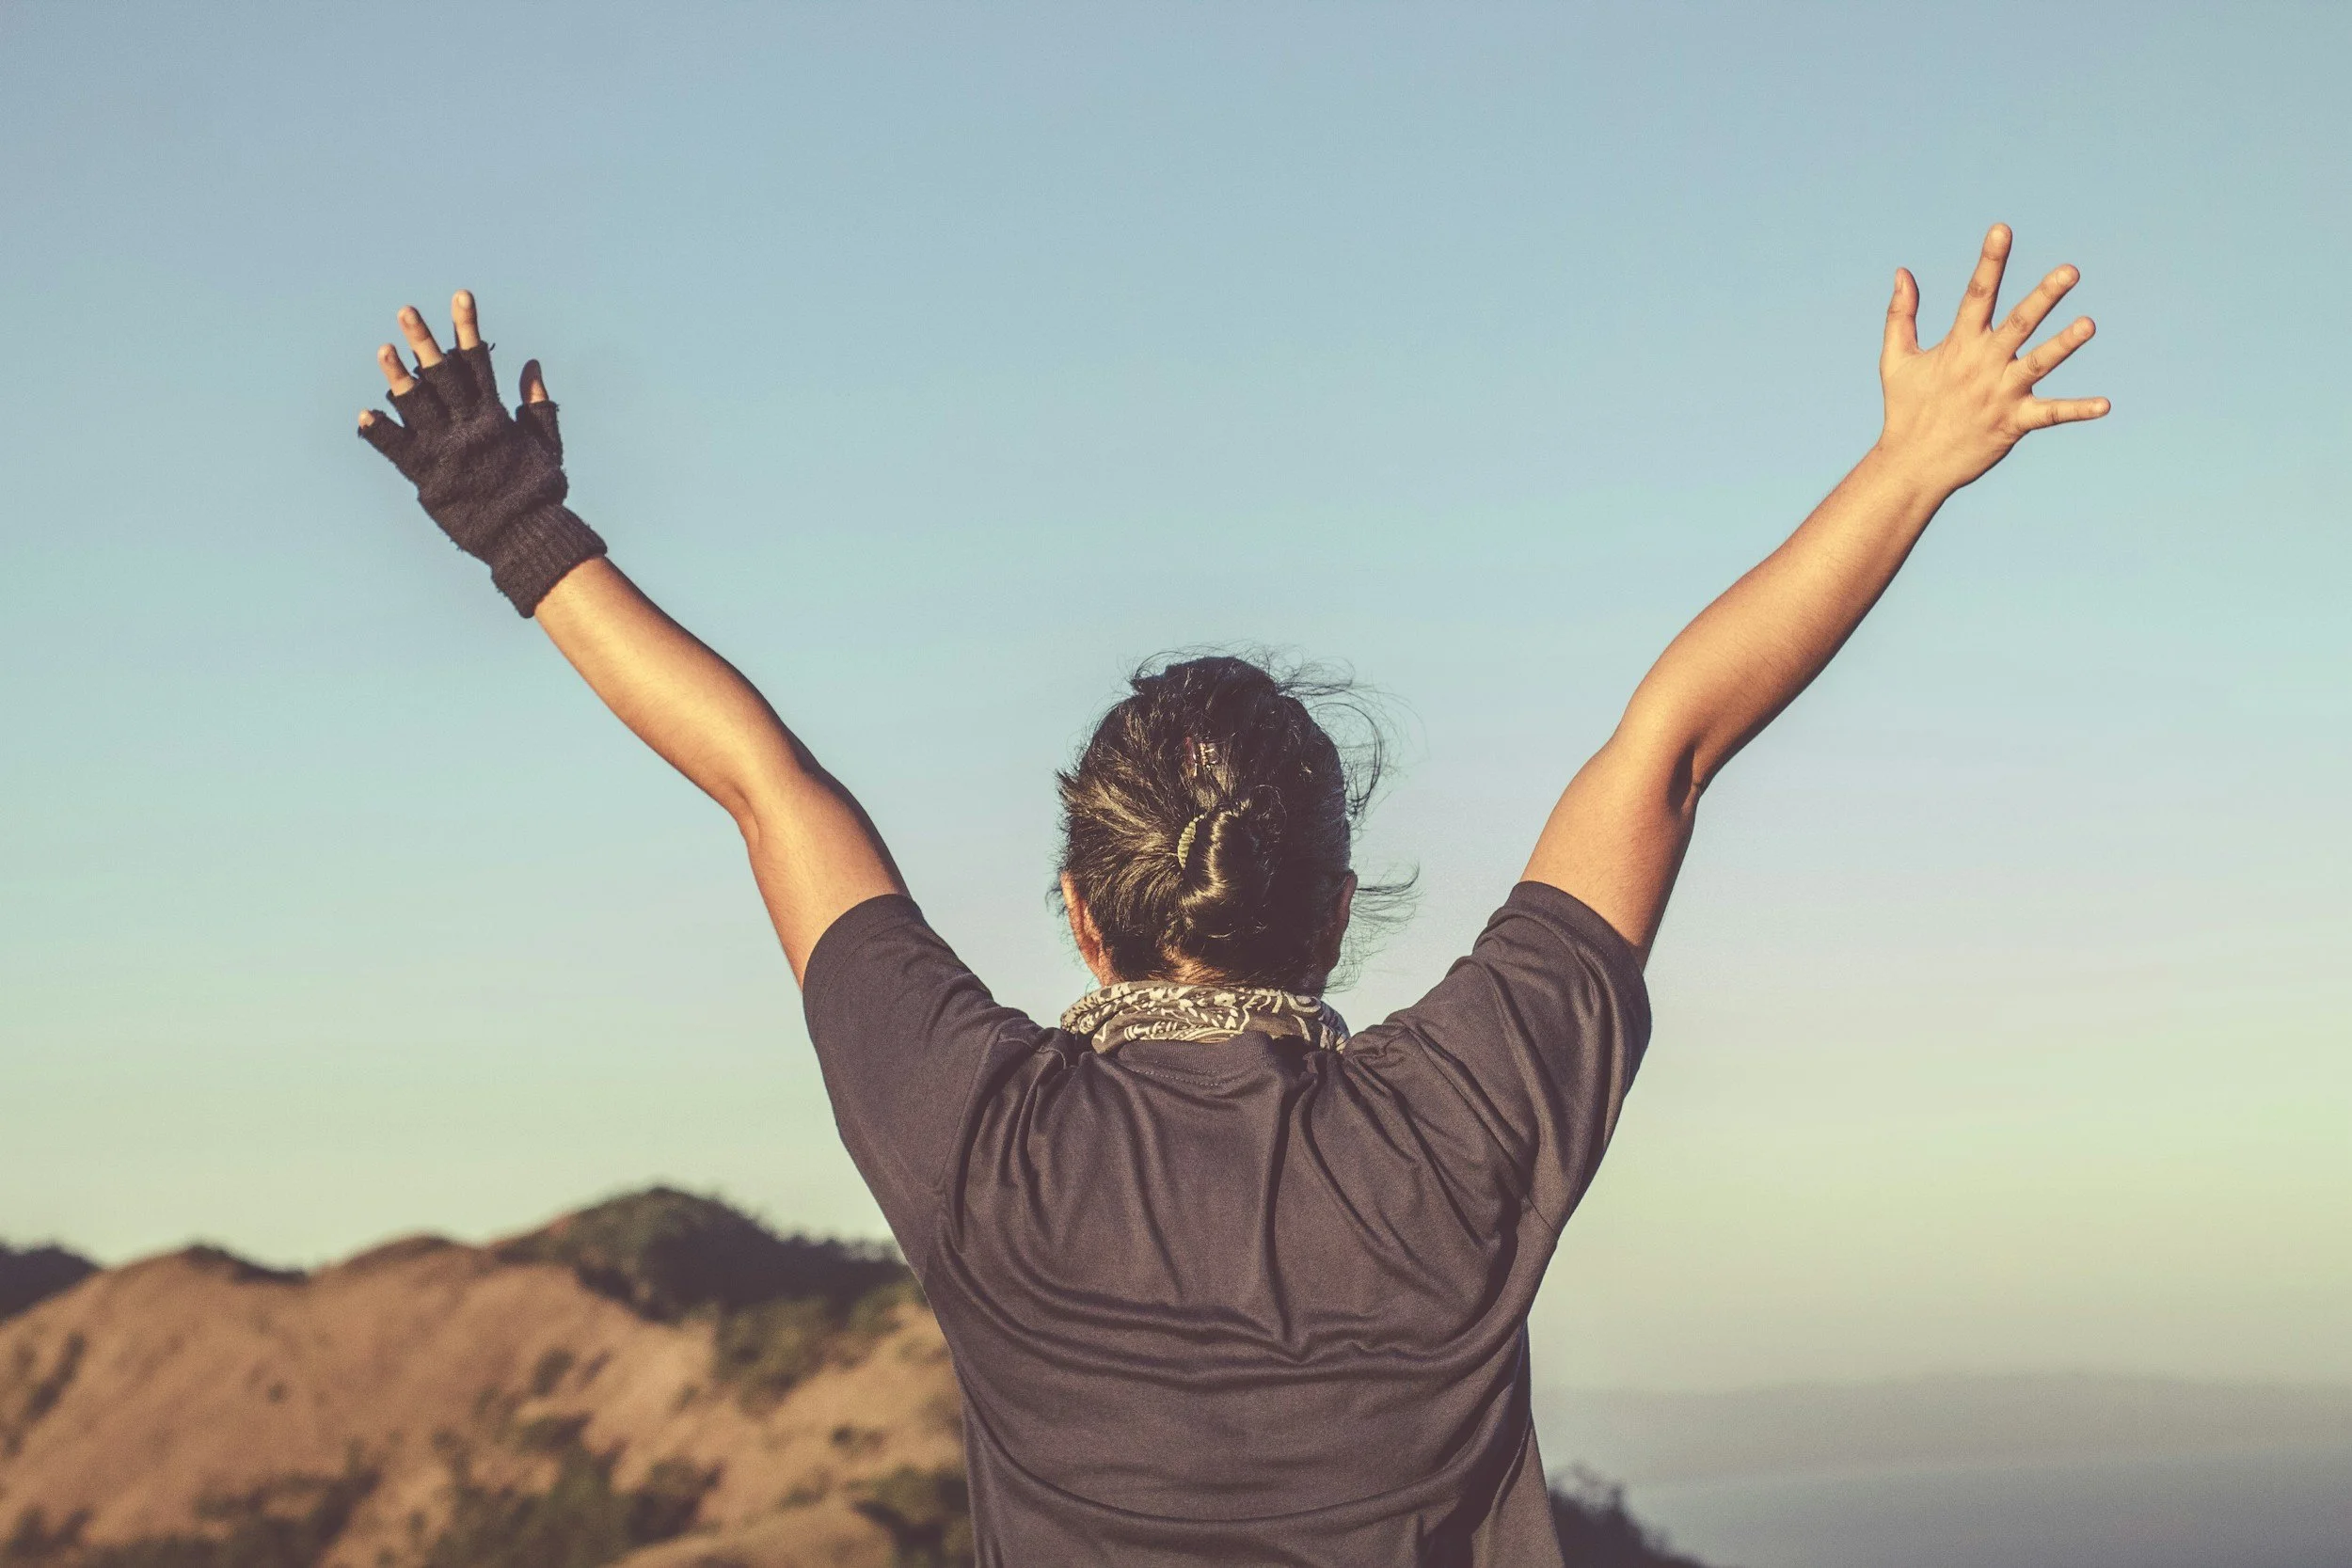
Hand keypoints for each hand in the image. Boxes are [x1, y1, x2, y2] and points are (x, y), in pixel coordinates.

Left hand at [357, 292, 604, 616]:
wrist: (525, 537)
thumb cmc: (539, 493)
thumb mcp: (547, 444)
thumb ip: (537, 404)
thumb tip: (531, 364)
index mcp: (494, 416)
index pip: (478, 361)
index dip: (467, 327)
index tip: (460, 295)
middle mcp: (467, 427)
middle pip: (443, 375)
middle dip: (425, 341)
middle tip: (406, 311)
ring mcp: (445, 450)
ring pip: (417, 405)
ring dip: (398, 377)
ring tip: (383, 349)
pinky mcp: (428, 476)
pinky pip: (399, 451)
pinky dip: (381, 434)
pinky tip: (364, 415)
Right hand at [1875, 224, 2108, 492]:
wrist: (1912, 466)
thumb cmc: (1905, 410)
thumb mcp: (1895, 359)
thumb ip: (1900, 314)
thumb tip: (1902, 273)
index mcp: (1959, 346)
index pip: (1976, 294)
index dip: (1990, 261)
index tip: (2002, 229)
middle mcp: (1982, 365)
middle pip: (2017, 324)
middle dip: (2043, 297)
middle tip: (2069, 271)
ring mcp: (2000, 394)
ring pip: (2038, 364)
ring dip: (2064, 345)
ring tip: (2089, 324)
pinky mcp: (2013, 424)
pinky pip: (2050, 415)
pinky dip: (2077, 410)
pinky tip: (2105, 405)